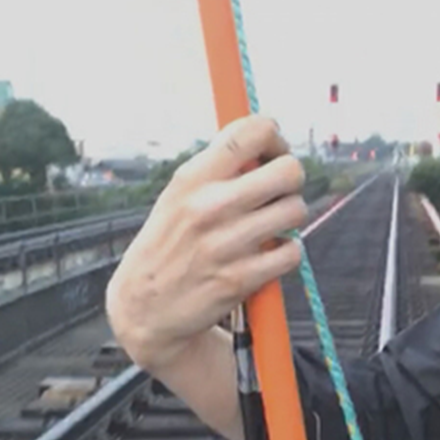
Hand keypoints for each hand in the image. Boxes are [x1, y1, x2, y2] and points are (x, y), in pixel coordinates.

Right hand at [105, 115, 306, 374]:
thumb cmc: (168, 245)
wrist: (144, 308)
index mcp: (192, 178)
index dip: (275, 139)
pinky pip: (292, 253)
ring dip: (289, 219)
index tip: (272, 155)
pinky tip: (266, 256)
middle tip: (276, 194)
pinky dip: (286, 254)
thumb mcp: (177, 196)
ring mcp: (226, 244)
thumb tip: (264, 147)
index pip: (253, 131)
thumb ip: (217, 171)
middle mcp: (209, 206)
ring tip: (268, 227)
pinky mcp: (240, 279)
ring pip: (295, 211)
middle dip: (291, 181)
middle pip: (289, 171)